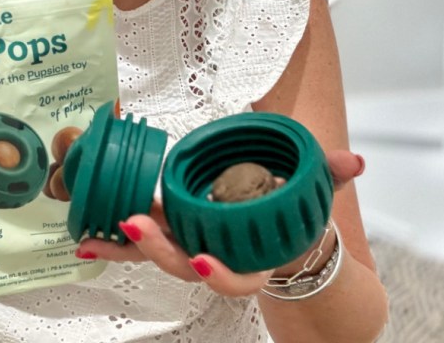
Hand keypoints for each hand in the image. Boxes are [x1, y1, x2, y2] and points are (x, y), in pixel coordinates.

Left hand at [74, 149, 365, 294]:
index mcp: (253, 258)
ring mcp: (190, 246)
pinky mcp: (171, 231)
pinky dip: (114, 236)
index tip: (206, 262)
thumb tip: (356, 163)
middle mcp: (217, 259)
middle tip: (134, 226)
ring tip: (93, 235)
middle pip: (184, 268)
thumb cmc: (288, 213)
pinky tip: (87, 231)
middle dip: (158, 251)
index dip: (222, 276)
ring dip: (124, 247)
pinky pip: (140, 239)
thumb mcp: (313, 193)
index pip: (239, 280)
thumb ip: (330, 177)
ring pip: (155, 256)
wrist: (272, 226)